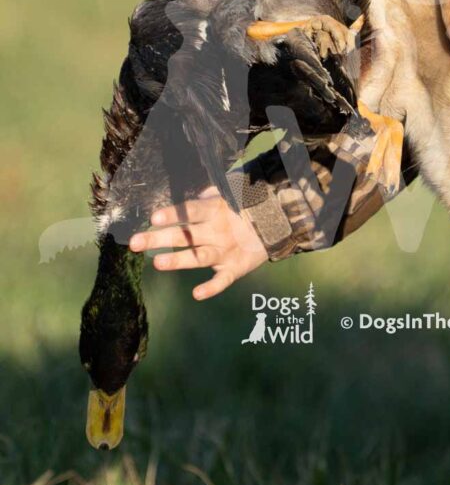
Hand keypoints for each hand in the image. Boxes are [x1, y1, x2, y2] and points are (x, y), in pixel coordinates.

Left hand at [128, 187, 268, 300]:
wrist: (279, 221)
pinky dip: (212, 288)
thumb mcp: (230, 191)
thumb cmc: (246, 205)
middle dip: (159, 238)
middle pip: (185, 235)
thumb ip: (208, 193)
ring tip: (157, 263)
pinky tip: (197, 294)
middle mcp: (218, 230)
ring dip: (178, 260)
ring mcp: (227, 250)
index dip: (174, 214)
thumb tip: (190, 190)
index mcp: (216, 210)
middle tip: (135, 242)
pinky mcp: (236, 268)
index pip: (191, 210)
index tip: (154, 218)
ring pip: (199, 257)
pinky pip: (223, 280)